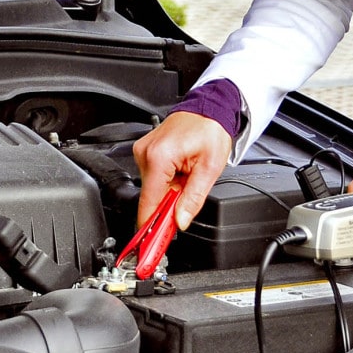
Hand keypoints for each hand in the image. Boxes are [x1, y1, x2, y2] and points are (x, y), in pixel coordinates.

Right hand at [132, 111, 231, 230]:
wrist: (208, 108)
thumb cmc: (210, 130)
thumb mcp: (209, 169)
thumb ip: (193, 199)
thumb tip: (180, 221)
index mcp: (159, 158)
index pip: (149, 202)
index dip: (152, 225)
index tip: (152, 244)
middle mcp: (145, 153)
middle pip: (151, 196)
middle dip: (168, 203)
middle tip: (188, 196)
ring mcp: (142, 151)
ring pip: (152, 187)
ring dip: (168, 190)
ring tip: (187, 175)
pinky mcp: (144, 150)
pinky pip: (151, 176)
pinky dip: (165, 180)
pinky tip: (179, 170)